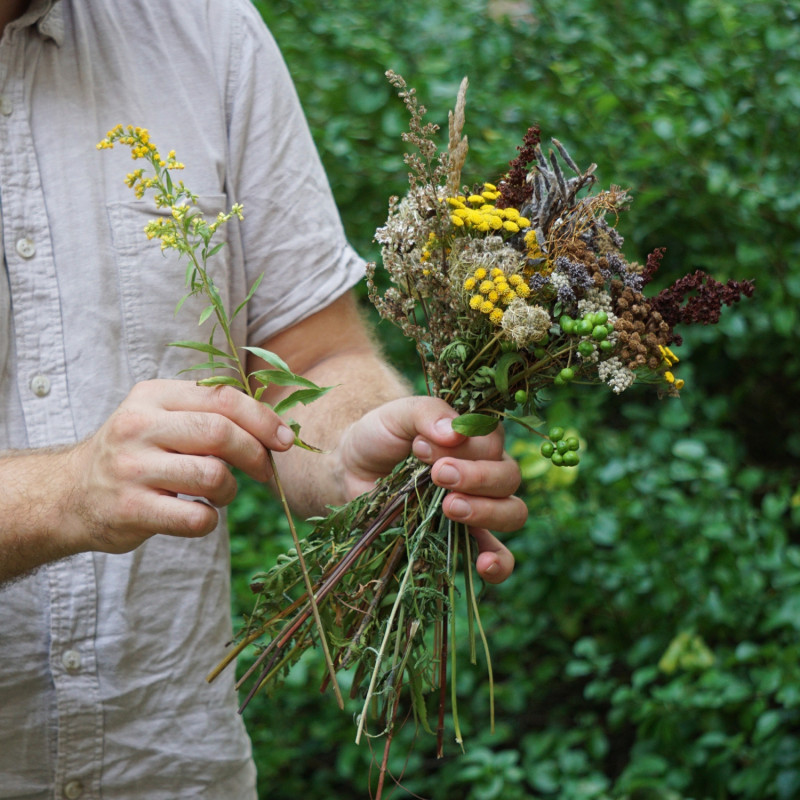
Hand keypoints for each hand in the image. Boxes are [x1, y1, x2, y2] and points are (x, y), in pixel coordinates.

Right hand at [66, 379, 295, 553]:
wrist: (70, 495)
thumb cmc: (136, 454)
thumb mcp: (161, 417)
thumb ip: (209, 413)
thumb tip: (275, 429)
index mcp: (153, 396)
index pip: (222, 398)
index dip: (263, 419)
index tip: (286, 440)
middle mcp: (138, 427)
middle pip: (220, 433)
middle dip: (255, 454)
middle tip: (264, 471)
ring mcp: (131, 469)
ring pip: (213, 476)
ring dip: (230, 490)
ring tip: (219, 493)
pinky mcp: (130, 510)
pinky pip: (196, 519)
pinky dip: (210, 520)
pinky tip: (199, 516)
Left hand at [337, 396, 525, 583]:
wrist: (352, 469)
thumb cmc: (381, 435)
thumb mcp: (399, 414)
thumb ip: (428, 413)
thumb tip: (454, 433)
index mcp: (477, 437)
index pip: (493, 442)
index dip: (466, 447)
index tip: (421, 447)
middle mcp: (486, 470)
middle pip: (508, 477)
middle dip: (477, 477)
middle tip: (437, 476)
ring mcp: (479, 506)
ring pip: (512, 512)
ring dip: (487, 512)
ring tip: (450, 508)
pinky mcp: (464, 538)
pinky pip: (499, 556)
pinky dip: (499, 563)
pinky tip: (484, 566)